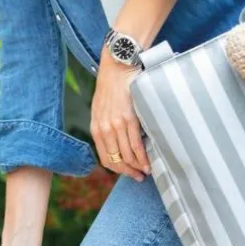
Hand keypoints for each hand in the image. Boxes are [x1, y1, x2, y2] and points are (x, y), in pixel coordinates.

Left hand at [92, 53, 150, 181]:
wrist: (117, 68)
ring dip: (138, 167)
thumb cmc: (111, 88)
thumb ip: (105, 127)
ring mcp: (116, 125)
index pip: (105, 158)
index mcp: (96, 128)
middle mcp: (104, 129)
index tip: (128, 174)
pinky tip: (148, 162)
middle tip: (139, 177)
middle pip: (117, 160)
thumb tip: (115, 144)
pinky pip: (136, 144)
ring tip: (146, 171)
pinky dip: (143, 157)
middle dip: (129, 172)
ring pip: (128, 155)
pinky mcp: (129, 119)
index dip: (118, 170)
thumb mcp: (101, 109)